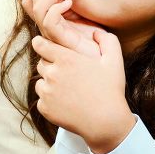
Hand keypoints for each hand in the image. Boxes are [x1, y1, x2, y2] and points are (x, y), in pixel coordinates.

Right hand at [22, 0, 103, 57]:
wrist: (104, 57)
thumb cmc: (96, 36)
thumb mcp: (84, 10)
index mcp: (50, 17)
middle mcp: (47, 25)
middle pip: (32, 0)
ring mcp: (52, 33)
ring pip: (38, 8)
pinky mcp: (60, 39)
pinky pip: (49, 20)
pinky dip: (57, 7)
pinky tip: (71, 3)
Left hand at [32, 30, 135, 153]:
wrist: (105, 122)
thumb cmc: (110, 90)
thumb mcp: (115, 61)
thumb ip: (107, 40)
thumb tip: (95, 32)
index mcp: (66, 59)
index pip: (39, 44)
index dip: (42, 44)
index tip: (47, 47)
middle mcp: (52, 74)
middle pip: (41, 63)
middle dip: (51, 65)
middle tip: (67, 72)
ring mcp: (47, 93)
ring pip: (41, 82)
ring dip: (50, 83)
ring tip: (68, 89)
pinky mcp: (44, 108)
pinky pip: (42, 99)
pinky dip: (50, 100)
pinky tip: (67, 102)